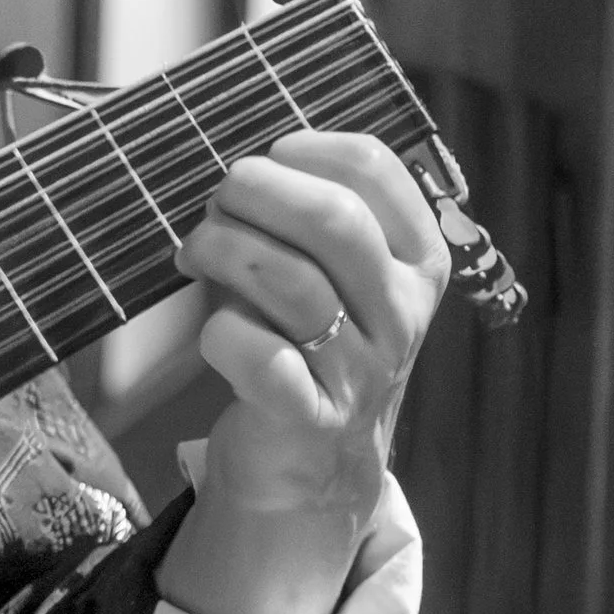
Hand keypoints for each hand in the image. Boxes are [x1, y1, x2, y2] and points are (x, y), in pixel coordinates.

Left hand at [157, 129, 449, 613]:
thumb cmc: (308, 343)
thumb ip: (306, 217)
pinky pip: (265, 362)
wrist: (310, 464)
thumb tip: (234, 162)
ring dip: (227, 251)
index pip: (377, 170)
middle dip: (259, 194)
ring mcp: (363, 370)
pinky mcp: (312, 420)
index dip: (308, 149)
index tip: (267, 156)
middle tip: (217, 197)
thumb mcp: (331, 274)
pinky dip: (226, 334)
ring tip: (194, 250)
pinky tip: (215, 328)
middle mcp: (402, 311)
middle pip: (337, 223)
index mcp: (418, 259)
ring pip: (295, 286)